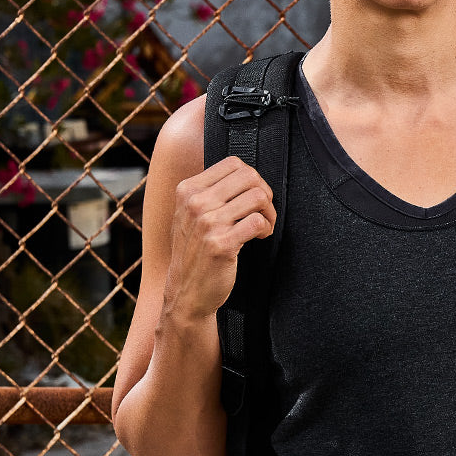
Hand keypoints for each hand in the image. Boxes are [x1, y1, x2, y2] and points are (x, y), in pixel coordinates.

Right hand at [161, 155, 276, 323]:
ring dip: (269, 213)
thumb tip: (245, 174)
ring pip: (257, 197)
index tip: (254, 197)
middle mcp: (195, 203)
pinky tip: (260, 237)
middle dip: (265, 193)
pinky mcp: (221, 244)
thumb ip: (210, 192)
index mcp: (187, 190)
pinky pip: (258, 222)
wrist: (186, 292)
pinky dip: (266, 229)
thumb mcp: (189, 215)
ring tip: (263, 227)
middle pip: (249, 176)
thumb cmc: (194, 252)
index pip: (233, 163)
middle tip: (264, 212)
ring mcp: (206, 223)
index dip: (252, 179)